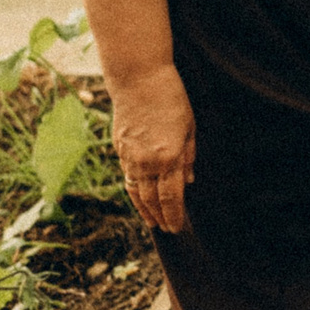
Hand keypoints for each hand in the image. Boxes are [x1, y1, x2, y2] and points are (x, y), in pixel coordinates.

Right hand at [109, 64, 195, 233]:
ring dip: (144, 209)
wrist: (138, 80)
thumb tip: (188, 181)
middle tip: (167, 229)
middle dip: (160, 217)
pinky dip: (134, 190)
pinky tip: (140, 197)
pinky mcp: (120, 149)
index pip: (171, 197)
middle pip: (152, 199)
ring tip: (152, 221)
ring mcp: (130, 156)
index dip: (174, 214)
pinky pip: (127, 176)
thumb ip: (188, 157)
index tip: (178, 227)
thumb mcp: (190, 127)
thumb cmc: (171, 99)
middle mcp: (148, 161)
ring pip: (136, 191)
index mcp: (169, 156)